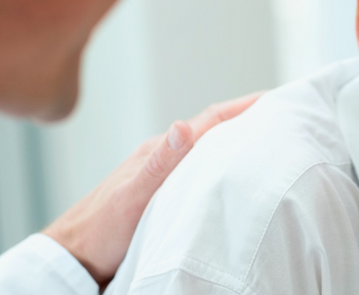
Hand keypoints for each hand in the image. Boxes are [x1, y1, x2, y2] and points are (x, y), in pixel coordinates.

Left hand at [41, 91, 262, 285]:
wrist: (74, 259)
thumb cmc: (99, 231)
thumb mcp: (133, 198)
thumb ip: (159, 164)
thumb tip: (183, 126)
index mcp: (159, 151)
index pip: (211, 120)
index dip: (245, 107)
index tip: (276, 100)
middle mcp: (164, 158)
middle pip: (214, 131)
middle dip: (249, 121)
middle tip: (284, 119)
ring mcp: (164, 176)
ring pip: (209, 152)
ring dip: (238, 144)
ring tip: (269, 145)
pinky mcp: (164, 196)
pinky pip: (201, 173)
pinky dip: (223, 169)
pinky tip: (235, 180)